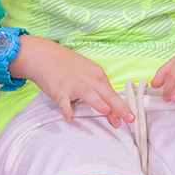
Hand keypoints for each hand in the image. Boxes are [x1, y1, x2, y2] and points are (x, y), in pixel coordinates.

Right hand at [13, 37, 132, 128]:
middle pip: (107, 93)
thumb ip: (97, 87)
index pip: (112, 92)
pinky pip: (63, 100)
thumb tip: (109, 106)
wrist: (44, 55)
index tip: (128, 119)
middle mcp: (88, 79)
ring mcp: (73, 84)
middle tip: (130, 119)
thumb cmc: (67, 66)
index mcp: (97, 74)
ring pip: (88, 93)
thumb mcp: (87, 72)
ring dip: (97, 101)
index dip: (121, 107)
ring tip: (105, 110)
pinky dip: (65, 107)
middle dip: (120, 107)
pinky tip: (68, 115)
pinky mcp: (58, 89)